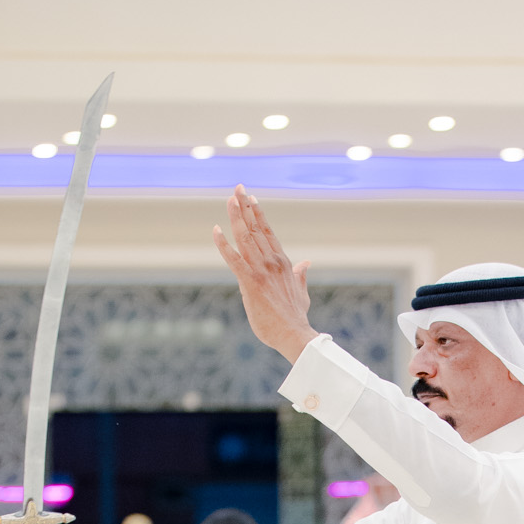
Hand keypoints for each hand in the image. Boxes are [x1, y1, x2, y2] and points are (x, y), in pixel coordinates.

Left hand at [212, 187, 316, 362]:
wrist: (295, 335)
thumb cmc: (296, 318)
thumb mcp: (301, 292)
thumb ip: (301, 275)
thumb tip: (307, 262)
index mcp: (283, 263)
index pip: (268, 233)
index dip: (259, 214)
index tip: (252, 199)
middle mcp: (272, 262)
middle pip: (256, 229)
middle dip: (245, 206)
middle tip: (238, 188)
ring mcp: (261, 271)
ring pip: (246, 238)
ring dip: (236, 216)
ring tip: (230, 199)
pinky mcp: (250, 283)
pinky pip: (234, 259)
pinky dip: (224, 244)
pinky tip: (216, 230)